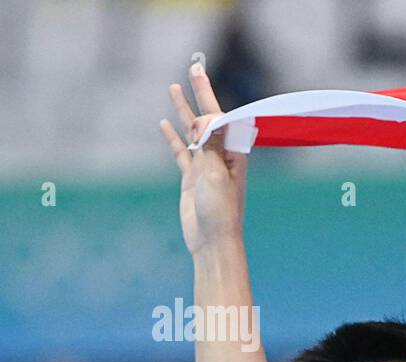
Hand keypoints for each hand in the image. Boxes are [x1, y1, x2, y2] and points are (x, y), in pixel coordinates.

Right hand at [159, 62, 246, 256]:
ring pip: (192, 132)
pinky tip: (164, 124)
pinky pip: (180, 152)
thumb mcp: (216, 174)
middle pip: (208, 117)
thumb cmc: (221, 211)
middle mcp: (221, 156)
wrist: (214, 242)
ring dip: (183, 110)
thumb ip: (209, 146)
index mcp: (233, 153)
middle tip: (195, 66)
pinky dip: (172, 138)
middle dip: (200, 92)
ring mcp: (205, 166)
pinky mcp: (192, 179)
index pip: (221, 116)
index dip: (209, 94)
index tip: (199, 75)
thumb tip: (203, 118)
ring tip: (173, 88)